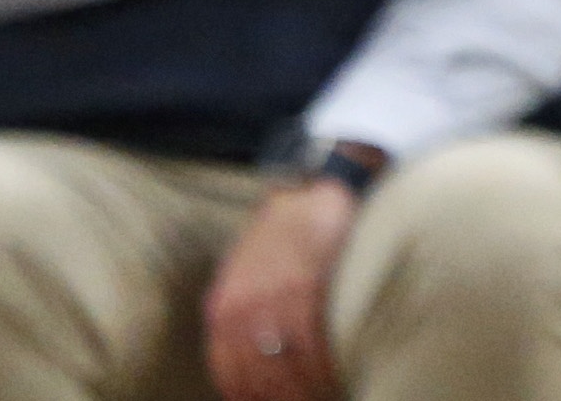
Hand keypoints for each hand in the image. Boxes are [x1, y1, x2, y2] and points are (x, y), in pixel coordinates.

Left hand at [203, 176, 358, 400]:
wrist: (315, 182)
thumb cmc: (287, 230)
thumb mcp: (248, 270)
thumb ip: (244, 312)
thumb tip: (255, 358)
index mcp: (222, 307)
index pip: (231, 373)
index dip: (254, 396)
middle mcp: (241, 308)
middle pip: (258, 375)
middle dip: (281, 396)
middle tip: (307, 399)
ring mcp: (274, 298)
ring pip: (285, 367)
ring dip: (304, 390)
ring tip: (324, 394)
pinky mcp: (308, 287)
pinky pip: (313, 344)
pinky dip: (324, 368)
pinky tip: (338, 376)